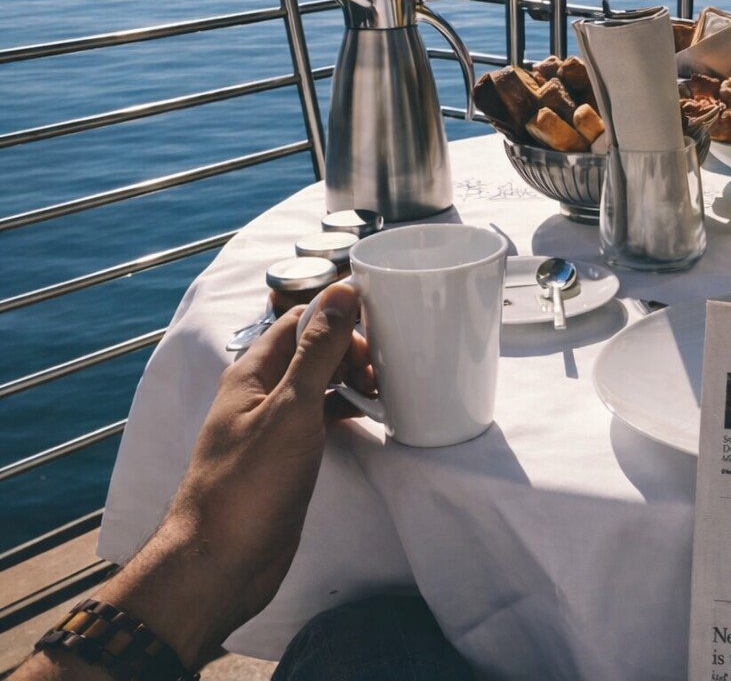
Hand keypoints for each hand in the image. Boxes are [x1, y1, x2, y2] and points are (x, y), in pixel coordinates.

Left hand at [20, 282, 370, 677]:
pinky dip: (347, 410)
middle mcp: (260, 393)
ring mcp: (273, 426)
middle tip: (385, 370)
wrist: (222, 562)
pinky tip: (370, 418)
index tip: (381, 326)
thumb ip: (317, 351)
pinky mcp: (287, 456)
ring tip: (385, 391)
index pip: (299, 320)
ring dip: (352, 378)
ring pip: (319, 384)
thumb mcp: (291, 409)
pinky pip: (321, 417)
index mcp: (252, 372)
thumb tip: (340, 291)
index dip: (338, 315)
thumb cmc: (250, 484)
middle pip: (311, 349)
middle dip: (351, 349)